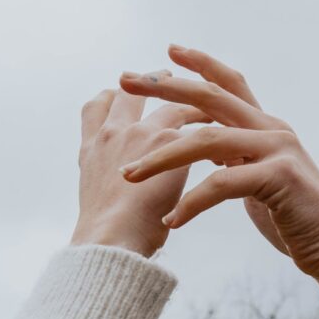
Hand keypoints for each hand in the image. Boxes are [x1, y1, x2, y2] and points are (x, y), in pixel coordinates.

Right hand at [71, 79, 209, 256]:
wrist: (112, 243)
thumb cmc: (108, 238)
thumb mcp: (99, 203)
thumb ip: (111, 184)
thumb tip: (124, 192)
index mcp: (91, 149)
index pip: (96, 108)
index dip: (113, 97)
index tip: (126, 91)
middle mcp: (111, 134)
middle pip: (128, 94)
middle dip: (150, 83)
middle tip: (168, 76)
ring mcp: (138, 133)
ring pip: (169, 105)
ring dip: (191, 103)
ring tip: (210, 108)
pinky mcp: (167, 142)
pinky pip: (194, 123)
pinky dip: (211, 125)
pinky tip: (227, 136)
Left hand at [118, 45, 318, 302]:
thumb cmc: (296, 218)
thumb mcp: (260, 179)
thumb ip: (238, 158)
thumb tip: (211, 148)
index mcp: (267, 127)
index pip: (230, 84)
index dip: (200, 64)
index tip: (168, 51)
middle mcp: (272, 129)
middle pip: (211, 97)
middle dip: (165, 87)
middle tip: (126, 80)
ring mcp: (277, 151)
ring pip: (206, 140)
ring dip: (162, 157)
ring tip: (129, 174)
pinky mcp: (278, 178)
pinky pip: (221, 184)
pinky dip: (192, 203)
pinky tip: (172, 222)